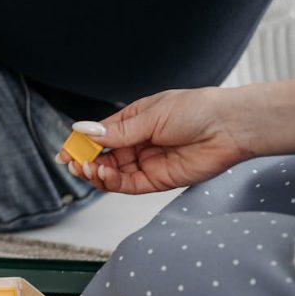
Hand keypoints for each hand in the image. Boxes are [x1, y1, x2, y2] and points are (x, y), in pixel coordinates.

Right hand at [57, 87, 251, 194]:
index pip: (99, 135)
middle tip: (74, 163)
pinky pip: (128, 185)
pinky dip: (112, 183)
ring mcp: (147, 162)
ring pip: (112, 173)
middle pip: (103, 157)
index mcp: (133, 121)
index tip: (64, 152)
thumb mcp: (150, 116)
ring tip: (88, 168)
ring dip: (96, 173)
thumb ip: (116, 131)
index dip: (80, 144)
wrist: (230, 127)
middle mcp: (137, 143)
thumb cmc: (196, 110)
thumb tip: (82, 130)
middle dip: (85, 161)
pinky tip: (104, 175)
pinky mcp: (158, 180)